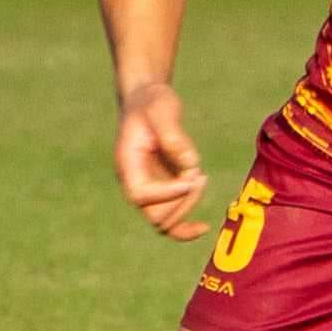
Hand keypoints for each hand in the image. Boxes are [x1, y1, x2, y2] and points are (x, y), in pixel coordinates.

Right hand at [114, 82, 209, 240]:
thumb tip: (190, 163)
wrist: (148, 102)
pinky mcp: (164, 190)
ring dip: (188, 205)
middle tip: (199, 177)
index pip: (140, 195)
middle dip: (182, 202)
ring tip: (201, 177)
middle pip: (154, 215)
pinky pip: (171, 220)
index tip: (190, 180)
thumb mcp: (161, 109)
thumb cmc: (152, 103)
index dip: (166, 194)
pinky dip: (185, 229)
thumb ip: (172, 134)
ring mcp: (149, 189)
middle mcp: (135, 182)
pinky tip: (204, 228)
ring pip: (165, 221)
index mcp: (127, 164)